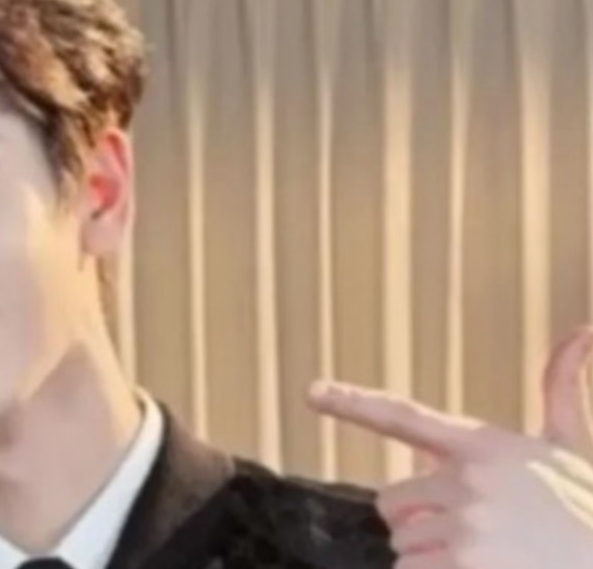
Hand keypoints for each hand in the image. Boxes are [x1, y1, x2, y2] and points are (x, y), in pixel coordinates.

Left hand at [306, 327, 592, 567]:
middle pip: (392, 503)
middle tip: (475, 531)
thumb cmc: (587, 512)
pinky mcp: (463, 565)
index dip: (353, 403)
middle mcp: (470, 480)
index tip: (312, 392)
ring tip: (489, 556)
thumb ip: (561, 391)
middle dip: (420, 521)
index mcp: (486, 445)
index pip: (405, 416)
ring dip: (432, 557)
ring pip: (403, 544)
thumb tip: (582, 331)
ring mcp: (466, 525)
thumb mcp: (571, 450)